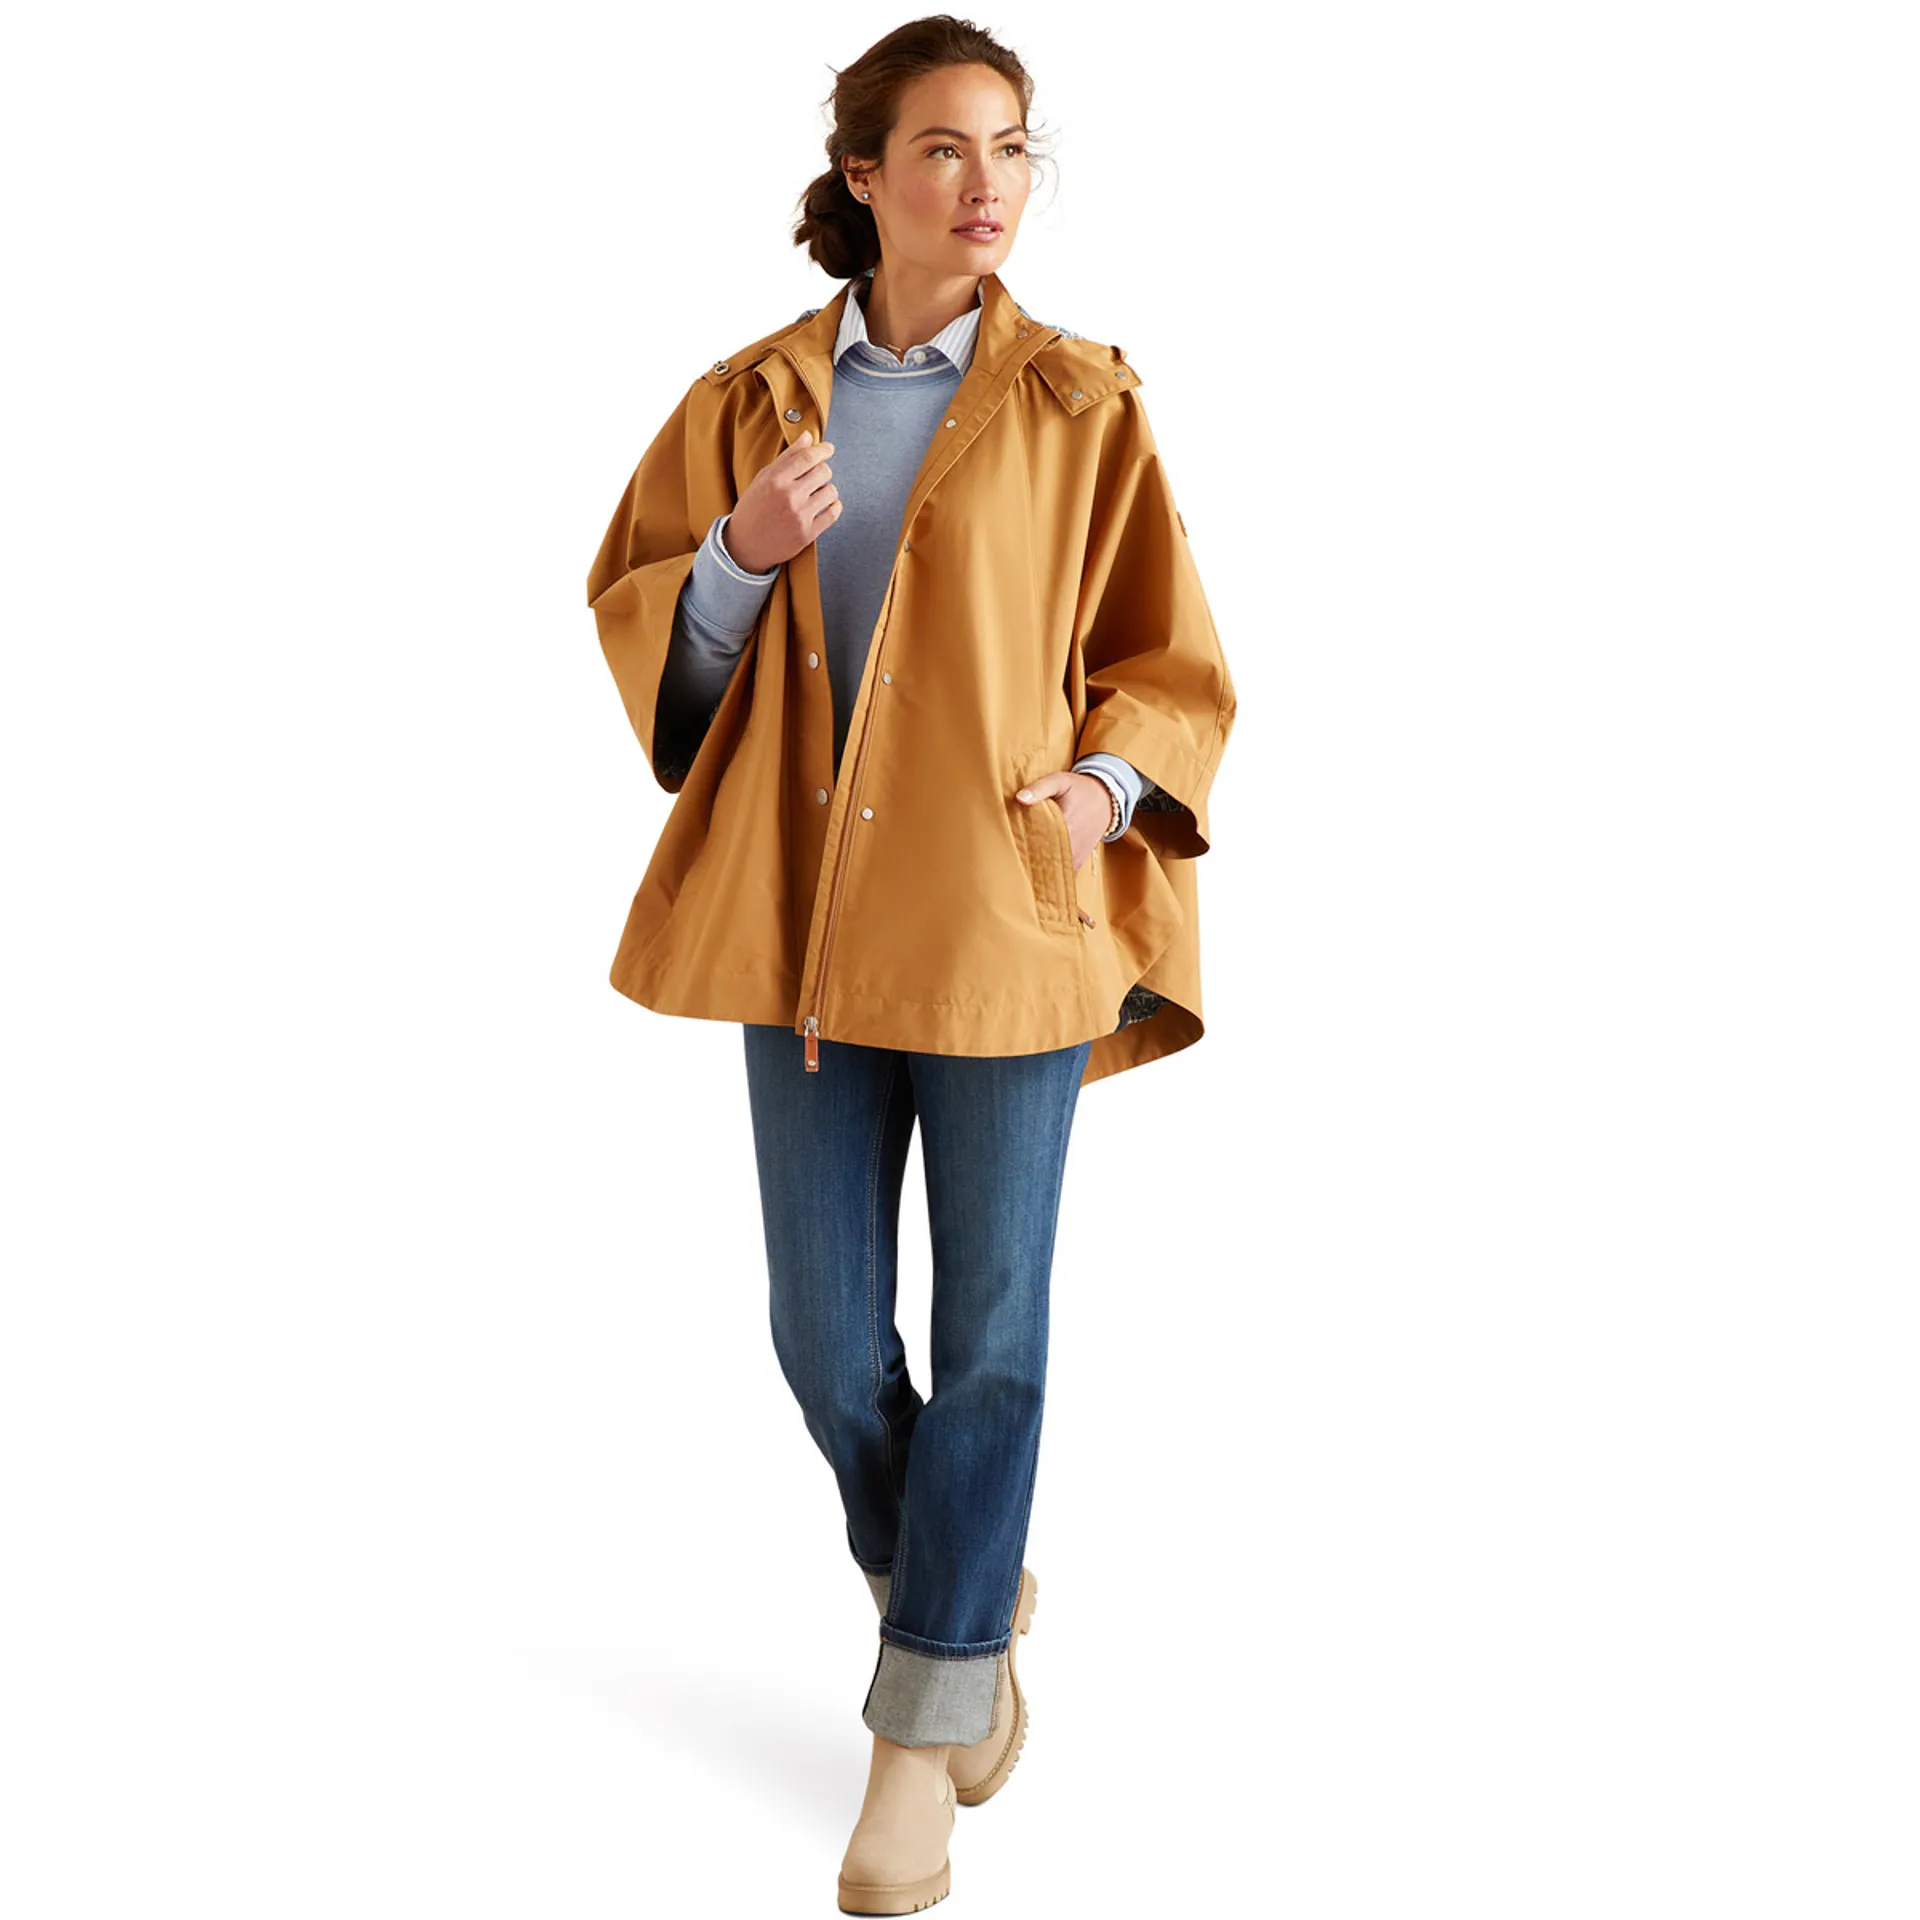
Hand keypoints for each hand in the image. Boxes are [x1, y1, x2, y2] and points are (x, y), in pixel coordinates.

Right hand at [724, 432, 840, 573]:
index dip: (823, 450)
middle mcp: (789, 496)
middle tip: (815, 477)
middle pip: (824, 472)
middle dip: (822, 471)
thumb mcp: (764, 478)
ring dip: (827, 490)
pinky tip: (825, 505)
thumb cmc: (754, 507)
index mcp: (775, 479)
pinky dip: (834, 506)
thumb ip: (787, 457)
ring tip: (816, 493)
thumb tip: (807, 436)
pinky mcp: (807, 533)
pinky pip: (833, 512)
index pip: (809, 457)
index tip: (828, 449)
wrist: (745, 544)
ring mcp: (799, 516)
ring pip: (831, 491)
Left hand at [1014, 769, 1110, 871]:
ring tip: (1024, 858)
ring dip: (1038, 864)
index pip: (1036, 841)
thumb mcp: (1060, 781)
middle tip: (1013, 850)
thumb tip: (1020, 798)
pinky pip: (1062, 871)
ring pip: (1051, 868)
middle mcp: (1072, 844)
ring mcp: (1076, 855)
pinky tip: (1038, 863)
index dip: (1021, 842)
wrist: (1106, 799)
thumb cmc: (1080, 789)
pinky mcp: (1079, 861)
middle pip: (1042, 858)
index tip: (1010, 840)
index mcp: (1066, 825)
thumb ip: (1040, 788)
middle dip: (1027, 856)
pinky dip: (1050, 869)